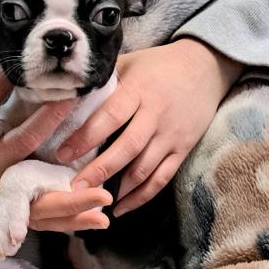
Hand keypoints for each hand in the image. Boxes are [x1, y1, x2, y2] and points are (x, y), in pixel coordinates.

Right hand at [0, 69, 111, 229]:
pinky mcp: (2, 207)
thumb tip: (18, 67)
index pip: (24, 140)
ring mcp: (0, 201)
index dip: (49, 120)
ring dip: (71, 218)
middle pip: (37, 196)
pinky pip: (33, 220)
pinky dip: (58, 222)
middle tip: (104, 195)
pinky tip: (84, 223)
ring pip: (39, 216)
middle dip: (72, 198)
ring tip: (103, 219)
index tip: (74, 101)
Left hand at [56, 38, 243, 215]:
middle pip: (127, 147)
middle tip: (75, 187)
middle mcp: (156, 114)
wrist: (206, 66)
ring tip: (94, 199)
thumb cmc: (159, 64)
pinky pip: (162, 177)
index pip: (110, 116)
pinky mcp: (183, 148)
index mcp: (139, 90)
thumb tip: (68, 93)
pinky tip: (122, 206)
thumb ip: (105, 80)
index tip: (62, 154)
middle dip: (100, 169)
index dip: (86, 136)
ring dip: (119, 187)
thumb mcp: (131, 62)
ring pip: (145, 167)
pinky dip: (142, 196)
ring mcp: (172, 134)